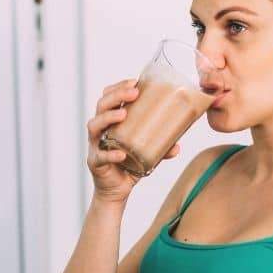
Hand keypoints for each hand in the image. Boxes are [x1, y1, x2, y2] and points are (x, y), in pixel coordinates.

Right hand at [86, 79, 181, 205]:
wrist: (116, 190)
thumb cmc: (129, 165)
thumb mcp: (148, 152)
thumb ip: (161, 147)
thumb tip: (177, 145)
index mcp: (110, 122)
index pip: (109, 97)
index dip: (119, 87)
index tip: (135, 82)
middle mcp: (100, 130)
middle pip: (101, 106)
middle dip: (116, 96)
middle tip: (133, 93)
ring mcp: (95, 145)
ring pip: (94, 126)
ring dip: (108, 117)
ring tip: (123, 115)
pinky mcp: (95, 162)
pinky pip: (101, 156)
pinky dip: (110, 154)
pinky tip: (121, 153)